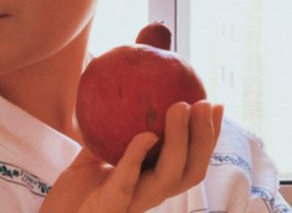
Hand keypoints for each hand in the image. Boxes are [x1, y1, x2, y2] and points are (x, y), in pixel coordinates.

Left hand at [40, 101, 223, 212]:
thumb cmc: (77, 190)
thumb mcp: (97, 151)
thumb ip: (111, 129)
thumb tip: (120, 90)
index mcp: (153, 180)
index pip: (191, 160)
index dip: (208, 136)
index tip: (215, 105)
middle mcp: (151, 193)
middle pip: (192, 170)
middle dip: (204, 137)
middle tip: (204, 103)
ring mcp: (135, 201)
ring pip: (170, 176)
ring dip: (180, 140)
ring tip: (180, 108)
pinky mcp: (113, 205)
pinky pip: (129, 179)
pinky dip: (138, 155)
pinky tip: (146, 135)